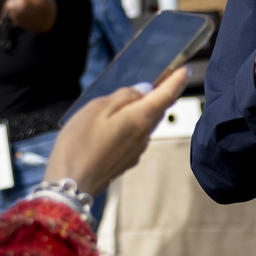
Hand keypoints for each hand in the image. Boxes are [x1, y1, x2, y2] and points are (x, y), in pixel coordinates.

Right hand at [44, 66, 189, 196]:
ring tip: (128, 100)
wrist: (71, 185)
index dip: (178, 80)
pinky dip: (131, 125)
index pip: (168, 95)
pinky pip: (135, 137)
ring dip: (143, 110)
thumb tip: (144, 89)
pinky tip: (114, 124)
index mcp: (140, 119)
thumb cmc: (79, 146)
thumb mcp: (97, 109)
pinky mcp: (126, 160)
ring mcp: (136, 150)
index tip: (184, 70)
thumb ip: (124, 96)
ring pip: (146, 123)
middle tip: (158, 79)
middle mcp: (143, 136)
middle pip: (158, 109)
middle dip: (160, 94)